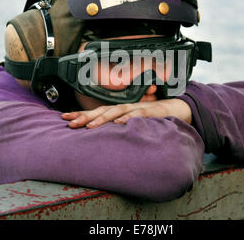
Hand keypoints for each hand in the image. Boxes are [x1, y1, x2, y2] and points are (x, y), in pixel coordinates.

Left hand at [61, 99, 191, 128]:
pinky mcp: (151, 112)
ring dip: (103, 119)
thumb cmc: (154, 116)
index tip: (65, 118)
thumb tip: (102, 135)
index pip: (98, 111)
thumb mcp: (134, 121)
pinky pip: (138, 115)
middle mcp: (127, 108)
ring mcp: (138, 108)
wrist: (178, 108)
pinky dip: (128, 119)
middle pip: (102, 110)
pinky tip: (119, 124)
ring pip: (117, 112)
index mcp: (121, 111)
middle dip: (85, 116)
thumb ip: (120, 126)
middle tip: (69, 123)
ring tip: (89, 126)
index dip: (82, 114)